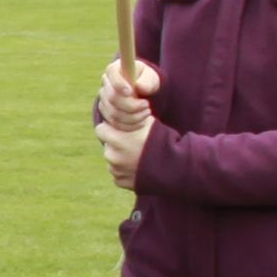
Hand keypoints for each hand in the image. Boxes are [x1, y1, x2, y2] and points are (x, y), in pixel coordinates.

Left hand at [93, 54, 158, 189]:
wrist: (175, 166)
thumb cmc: (162, 139)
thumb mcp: (147, 122)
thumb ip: (130, 114)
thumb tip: (121, 94)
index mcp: (117, 139)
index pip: (101, 130)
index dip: (111, 128)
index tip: (119, 128)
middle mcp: (113, 157)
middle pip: (106, 146)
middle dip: (115, 144)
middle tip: (129, 143)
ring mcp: (117, 171)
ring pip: (112, 161)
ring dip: (121, 158)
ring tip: (138, 156)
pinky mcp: (122, 182)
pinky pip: (119, 175)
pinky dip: (127, 172)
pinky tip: (140, 168)